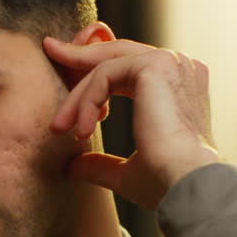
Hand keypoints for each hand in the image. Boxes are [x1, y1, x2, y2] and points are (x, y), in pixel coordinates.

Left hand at [45, 36, 219, 208]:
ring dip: (78, 97)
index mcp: (179, 86)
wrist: (186, 186)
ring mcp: (170, 62)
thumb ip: (102, 164)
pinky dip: (86, 101)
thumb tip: (73, 166)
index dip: (94, 74)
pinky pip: (104, 75)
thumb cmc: (166, 184)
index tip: (66, 84)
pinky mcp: (154, 66)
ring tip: (59, 128)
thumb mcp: (127, 173)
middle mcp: (179, 67)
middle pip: (116, 54)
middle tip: (49, 50)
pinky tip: (80, 130)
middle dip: (79, 56)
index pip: (129, 66)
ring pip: (105, 67)